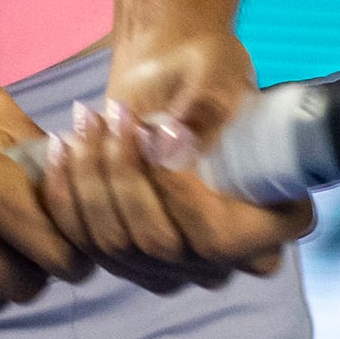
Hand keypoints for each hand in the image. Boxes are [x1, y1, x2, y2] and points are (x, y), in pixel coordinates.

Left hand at [36, 31, 314, 292]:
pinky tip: (64, 146)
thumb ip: (208, 104)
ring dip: (91, 180)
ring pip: (117, 247)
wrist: (169, 80)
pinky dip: (66, 195)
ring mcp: (176, 267)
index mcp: (275, 221)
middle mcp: (228, 259)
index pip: (219, 239)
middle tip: (114, 114)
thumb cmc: (205, 71)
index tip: (155, 133)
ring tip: (88, 119)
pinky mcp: (129, 261)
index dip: (179, 196)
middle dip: (125, 177)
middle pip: (159, 246)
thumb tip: (175, 143)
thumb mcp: (218, 71)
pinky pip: (86, 245)